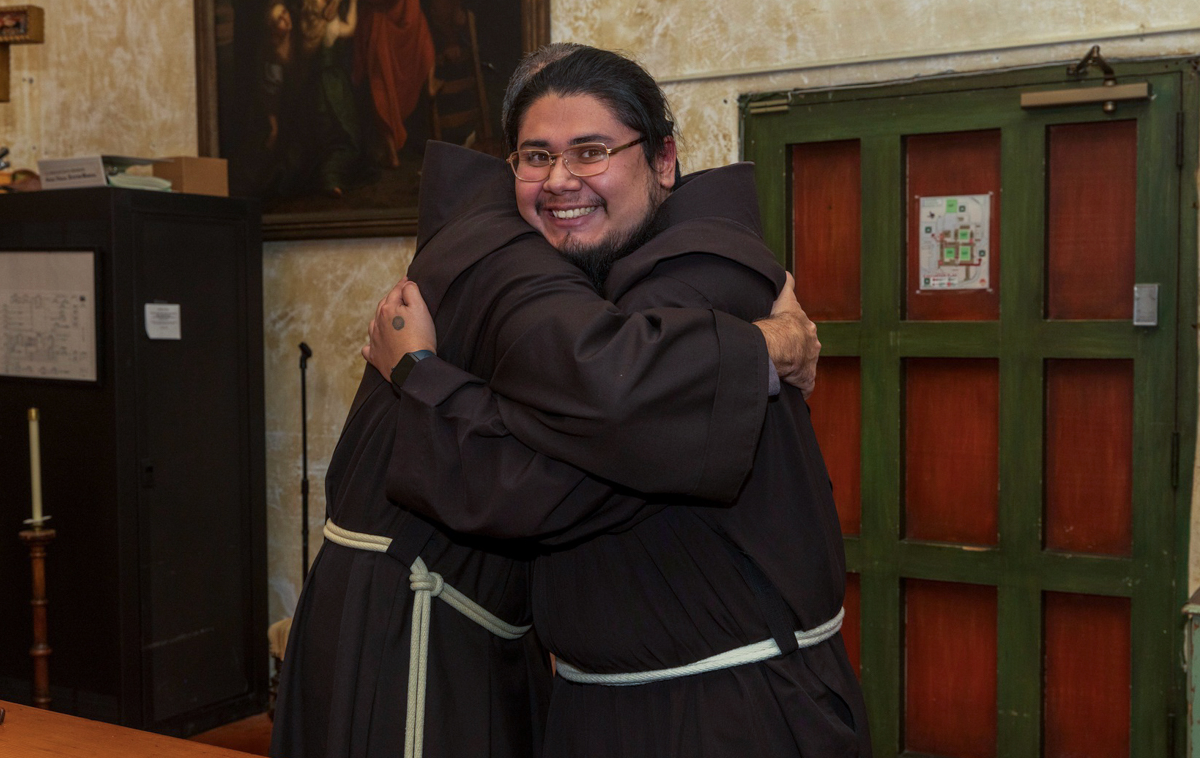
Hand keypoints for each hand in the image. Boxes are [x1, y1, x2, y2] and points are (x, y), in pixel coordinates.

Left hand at [362, 278, 436, 376]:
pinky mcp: (375, 356)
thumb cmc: (419, 338)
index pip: (396, 291)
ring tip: (388, 318)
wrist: (413, 368)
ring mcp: (374, 340)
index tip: (407, 280)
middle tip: (400, 295)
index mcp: (388, 309)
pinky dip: (372, 344)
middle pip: (384, 306)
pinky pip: (369, 348)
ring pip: (374, 324)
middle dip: (391, 299)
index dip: (403, 284)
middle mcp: (377, 323)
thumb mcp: (420, 309)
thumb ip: (412, 292)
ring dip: (381, 319)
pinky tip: (376, 343)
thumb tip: (406, 284)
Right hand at [755, 273, 819, 397]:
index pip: (803, 331)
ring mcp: (810, 365)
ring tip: (783, 372)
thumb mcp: (785, 298)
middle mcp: (813, 346)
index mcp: (807, 328)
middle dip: (798, 352)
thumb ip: (787, 285)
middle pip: (807, 349)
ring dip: (796, 370)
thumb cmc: (781, 321)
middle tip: (783, 355)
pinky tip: (792, 390)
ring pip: (805, 368)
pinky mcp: (806, 380)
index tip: (786, 336)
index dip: (794, 333)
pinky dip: (800, 389)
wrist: (780, 344)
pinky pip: (804, 387)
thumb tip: (786, 272)